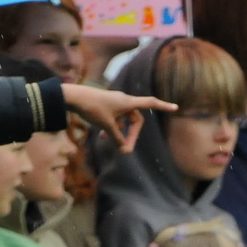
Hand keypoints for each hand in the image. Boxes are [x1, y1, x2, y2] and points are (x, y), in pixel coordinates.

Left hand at [60, 84, 175, 153]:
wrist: (72, 96)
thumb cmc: (92, 108)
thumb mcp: (107, 125)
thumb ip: (117, 138)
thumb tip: (124, 149)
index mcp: (128, 102)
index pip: (150, 103)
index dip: (163, 106)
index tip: (175, 108)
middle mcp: (124, 101)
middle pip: (136, 120)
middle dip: (132, 135)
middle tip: (125, 150)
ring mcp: (115, 103)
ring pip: (124, 121)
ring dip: (119, 133)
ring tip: (109, 142)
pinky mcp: (106, 105)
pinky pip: (115, 119)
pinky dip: (112, 128)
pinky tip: (102, 136)